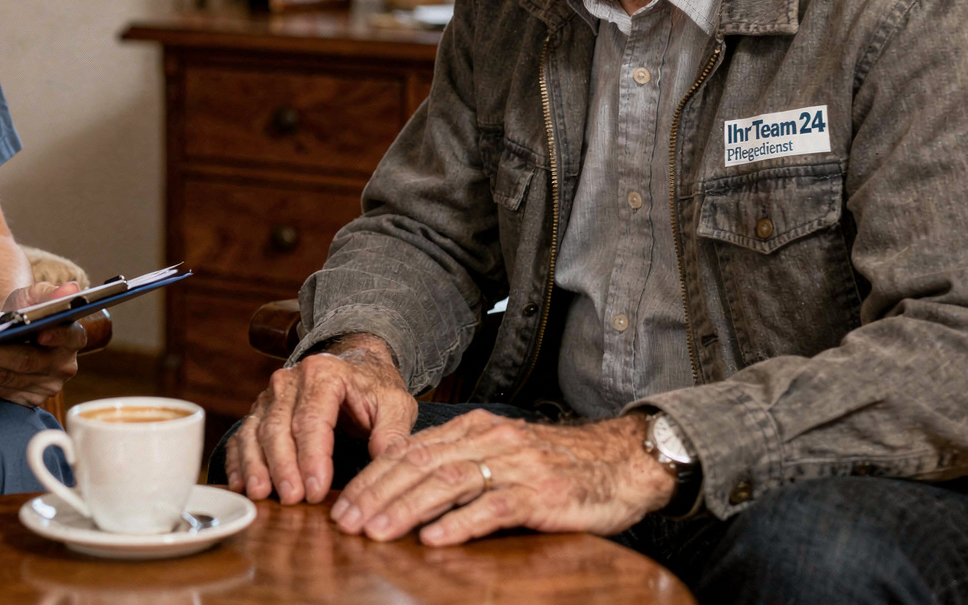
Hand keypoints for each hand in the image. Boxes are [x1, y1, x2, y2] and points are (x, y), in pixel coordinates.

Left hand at [0, 281, 84, 406]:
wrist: (7, 332)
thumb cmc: (22, 311)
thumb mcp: (33, 296)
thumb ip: (49, 293)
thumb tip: (71, 289)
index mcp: (73, 338)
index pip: (69, 337)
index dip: (56, 336)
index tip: (38, 333)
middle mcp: (63, 366)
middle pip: (27, 362)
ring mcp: (44, 386)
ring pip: (6, 379)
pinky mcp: (25, 399)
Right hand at [223, 333, 417, 504]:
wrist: (354, 365)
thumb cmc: (374, 388)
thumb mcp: (395, 404)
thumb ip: (392, 433)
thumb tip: (384, 464)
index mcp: (323, 374)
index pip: (312, 419)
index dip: (312, 457)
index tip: (316, 490)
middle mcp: (290, 381)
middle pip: (278, 427)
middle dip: (283, 466)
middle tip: (291, 499)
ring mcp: (270, 395)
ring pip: (256, 431)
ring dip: (256, 465)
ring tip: (260, 494)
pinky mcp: (260, 411)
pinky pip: (243, 435)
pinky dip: (239, 461)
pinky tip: (241, 484)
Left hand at [330, 411, 674, 544]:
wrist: (625, 462)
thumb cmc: (559, 465)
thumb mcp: (503, 453)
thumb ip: (461, 463)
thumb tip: (406, 488)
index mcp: (475, 428)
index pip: (410, 450)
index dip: (372, 478)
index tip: (342, 505)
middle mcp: (490, 440)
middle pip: (419, 464)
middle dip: (377, 495)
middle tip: (345, 523)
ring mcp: (516, 464)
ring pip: (448, 482)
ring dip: (406, 508)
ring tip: (376, 533)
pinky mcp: (541, 492)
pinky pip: (494, 506)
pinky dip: (460, 523)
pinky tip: (434, 539)